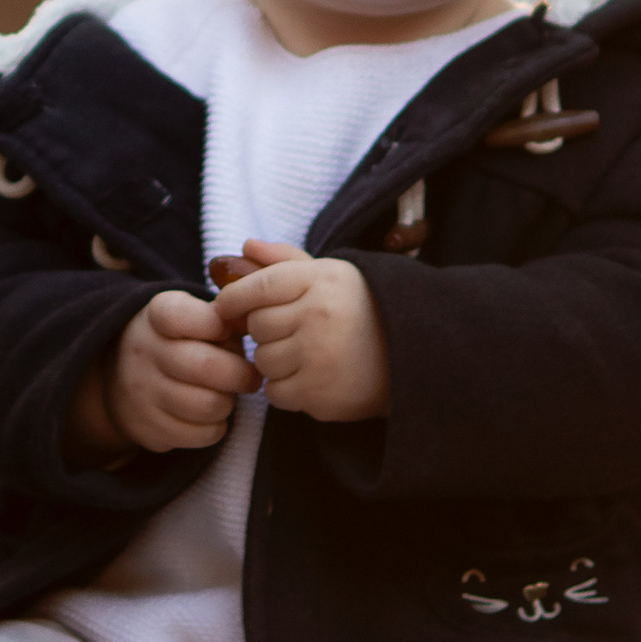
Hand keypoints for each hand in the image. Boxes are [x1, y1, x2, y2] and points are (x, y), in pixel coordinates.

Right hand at [68, 287, 258, 464]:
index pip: (183, 316)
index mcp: (156, 316)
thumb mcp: (194, 315)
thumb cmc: (179, 340)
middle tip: (250, 377)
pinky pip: (202, 435)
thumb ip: (227, 315)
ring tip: (226, 395)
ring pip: (209, 406)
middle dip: (241, 375)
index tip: (227, 332)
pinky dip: (216, 427)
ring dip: (228, 403)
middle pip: (206, 367)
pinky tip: (210, 415)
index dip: (216, 325)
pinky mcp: (148, 428)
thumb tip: (255, 324)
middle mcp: (143, 352)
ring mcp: (142, 393)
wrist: (123, 374)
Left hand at [215, 239, 388, 422]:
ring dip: (275, 360)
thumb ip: (285, 260)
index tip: (226, 306)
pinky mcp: (321, 395)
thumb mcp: (331, 274)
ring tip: (304, 354)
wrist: (413, 355)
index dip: (234, 298)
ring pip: (263, 360)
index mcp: (322, 280)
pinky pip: (275, 393)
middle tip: (291, 331)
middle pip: (257, 326)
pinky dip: (285, 389)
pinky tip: (309, 377)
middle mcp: (319, 316)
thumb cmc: (363, 309)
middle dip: (266, 330)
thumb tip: (245, 247)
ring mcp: (319, 358)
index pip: (258, 286)